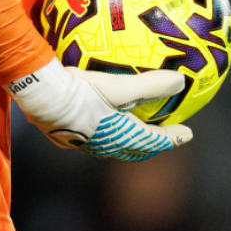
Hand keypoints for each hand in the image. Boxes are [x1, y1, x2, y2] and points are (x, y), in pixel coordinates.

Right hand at [9, 60, 192, 160]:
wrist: (43, 98)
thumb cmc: (83, 93)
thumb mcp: (120, 86)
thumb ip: (151, 85)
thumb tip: (181, 82)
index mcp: (123, 136)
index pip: (155, 141)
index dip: (173, 137)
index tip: (187, 134)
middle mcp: (107, 145)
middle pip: (137, 149)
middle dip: (153, 144)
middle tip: (165, 137)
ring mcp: (87, 144)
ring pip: (116, 146)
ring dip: (131, 141)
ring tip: (136, 131)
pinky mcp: (70, 137)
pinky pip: (99, 140)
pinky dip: (111, 134)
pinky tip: (103, 121)